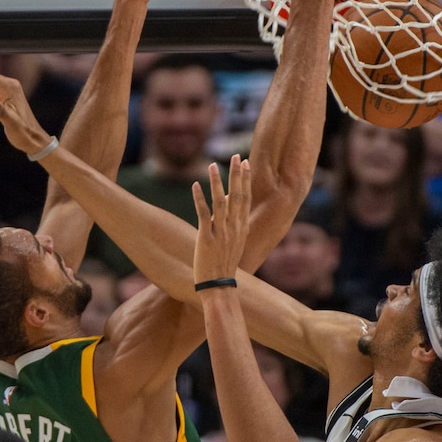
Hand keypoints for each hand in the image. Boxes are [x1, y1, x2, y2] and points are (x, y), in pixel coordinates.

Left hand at [192, 155, 250, 286]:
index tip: (246, 163)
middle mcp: (234, 227)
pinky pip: (203, 214)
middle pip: (238, 195)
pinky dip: (199, 199)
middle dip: (237, 174)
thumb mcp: (234, 244)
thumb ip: (233, 226)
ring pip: (220, 202)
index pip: (246, 198)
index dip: (245, 179)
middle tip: (238, 155)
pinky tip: (195, 185)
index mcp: (242, 227)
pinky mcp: (207, 237)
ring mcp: (221, 232)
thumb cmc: (224, 266)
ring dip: (217, 182)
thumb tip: (229, 210)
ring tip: (213, 165)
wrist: (219, 286)